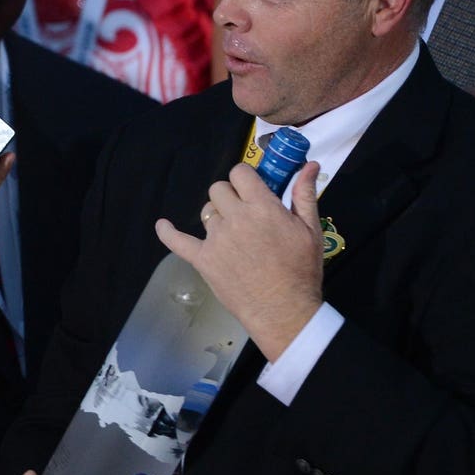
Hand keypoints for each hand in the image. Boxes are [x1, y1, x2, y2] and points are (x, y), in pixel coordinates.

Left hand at [155, 161, 323, 360]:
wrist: (284, 310)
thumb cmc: (301, 270)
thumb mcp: (311, 230)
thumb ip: (305, 194)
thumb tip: (309, 165)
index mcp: (261, 207)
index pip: (240, 173)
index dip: (245, 178)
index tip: (251, 188)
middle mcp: (234, 218)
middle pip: (219, 189)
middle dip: (231, 195)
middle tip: (243, 211)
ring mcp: (216, 239)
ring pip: (206, 212)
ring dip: (216, 215)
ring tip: (231, 231)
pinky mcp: (203, 259)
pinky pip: (178, 241)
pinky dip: (168, 232)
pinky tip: (162, 225)